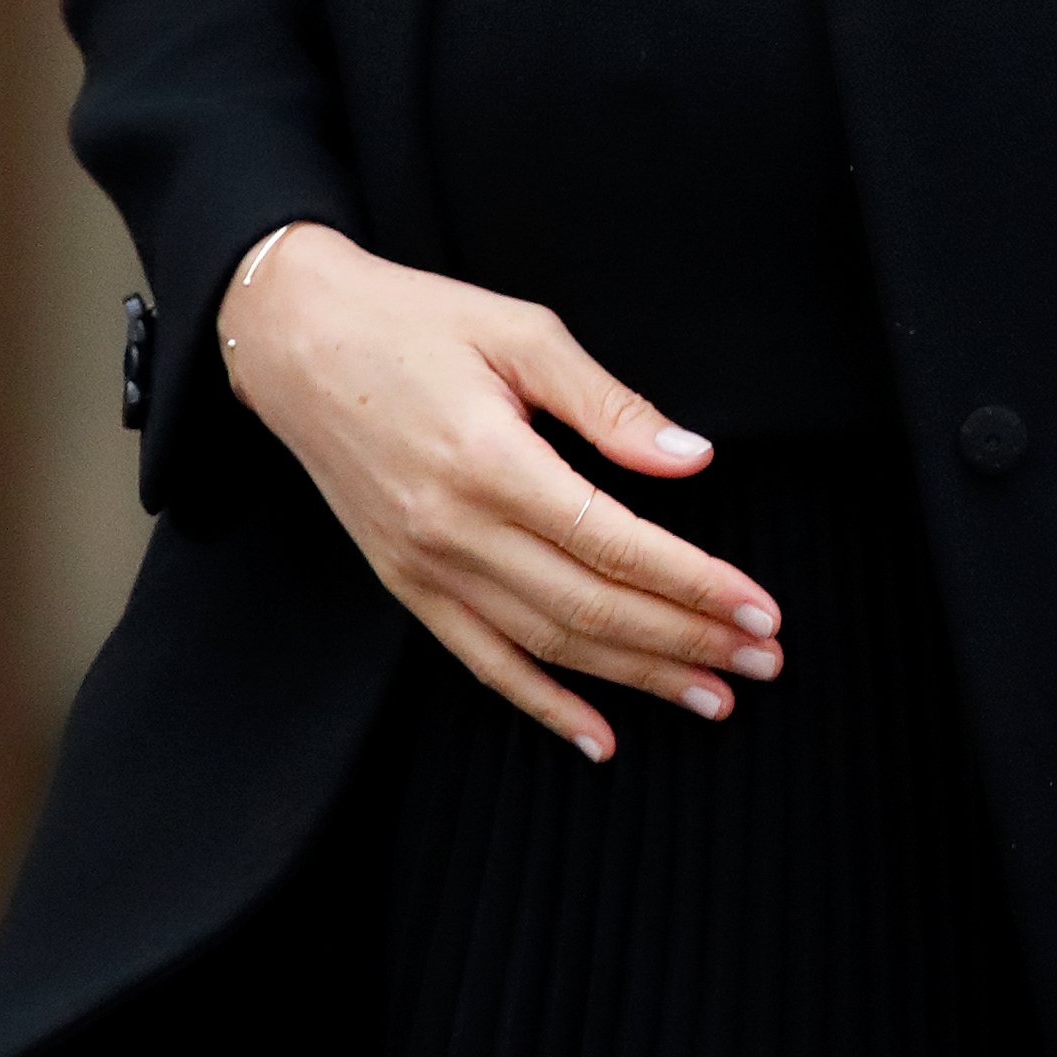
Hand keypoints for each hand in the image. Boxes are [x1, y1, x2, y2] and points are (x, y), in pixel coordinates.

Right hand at [217, 224, 781, 761]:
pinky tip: (600, 736)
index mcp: (491, 460)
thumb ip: (609, 404)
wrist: (295, 339)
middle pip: (592, 606)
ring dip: (637, 678)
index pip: (616, 541)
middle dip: (688, 639)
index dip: (696, 582)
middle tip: (762, 662)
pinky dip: (544, 705)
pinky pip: (482, 661)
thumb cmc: (414, 321)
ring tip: (711, 696)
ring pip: (548, 645)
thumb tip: (694, 459)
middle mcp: (455, 529)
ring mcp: (423, 567)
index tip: (761, 608)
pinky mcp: (403, 584)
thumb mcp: (520, 333)